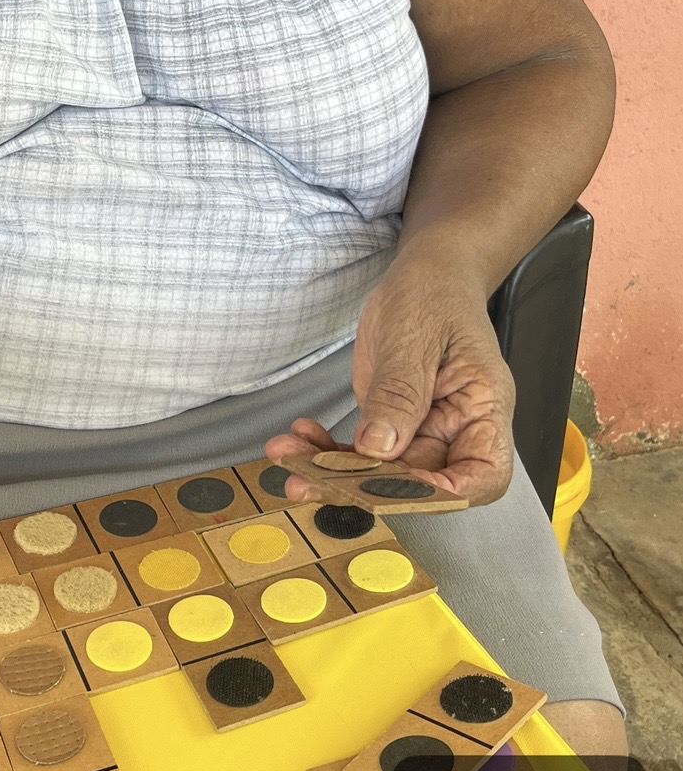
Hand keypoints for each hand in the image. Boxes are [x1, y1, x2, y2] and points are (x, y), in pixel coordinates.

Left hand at [266, 244, 515, 507]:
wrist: (426, 276)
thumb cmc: (435, 295)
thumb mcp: (414, 337)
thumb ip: (399, 395)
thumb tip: (380, 448)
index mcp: (483, 408)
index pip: (483, 475)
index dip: (444, 494)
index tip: (392, 488)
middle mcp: (455, 428)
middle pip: (420, 481)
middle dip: (363, 485)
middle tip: (309, 476)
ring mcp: (421, 428)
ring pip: (381, 470)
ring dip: (332, 470)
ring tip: (287, 454)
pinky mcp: (389, 421)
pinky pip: (360, 450)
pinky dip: (326, 449)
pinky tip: (297, 437)